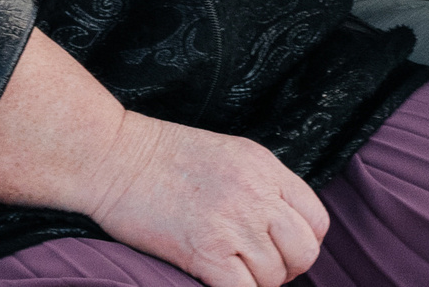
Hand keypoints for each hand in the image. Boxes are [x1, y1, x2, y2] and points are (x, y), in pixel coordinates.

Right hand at [84, 114, 328, 286]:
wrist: (111, 157)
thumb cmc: (160, 156)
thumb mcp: (227, 154)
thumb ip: (261, 185)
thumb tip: (281, 229)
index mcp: (264, 167)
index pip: (316, 220)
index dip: (303, 242)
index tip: (280, 249)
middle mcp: (257, 194)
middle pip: (304, 252)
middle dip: (286, 268)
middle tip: (257, 268)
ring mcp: (233, 224)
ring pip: (274, 278)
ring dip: (254, 282)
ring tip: (227, 269)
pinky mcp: (205, 252)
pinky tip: (213, 279)